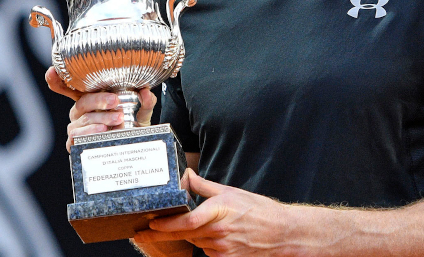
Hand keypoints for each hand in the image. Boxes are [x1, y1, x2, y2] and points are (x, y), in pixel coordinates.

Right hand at [44, 66, 156, 150]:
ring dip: (100, 118)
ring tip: (117, 119)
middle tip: (116, 101)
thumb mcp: (141, 112)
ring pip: (83, 119)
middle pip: (82, 102)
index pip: (71, 87)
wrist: (132, 148)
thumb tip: (146, 92)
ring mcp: (76, 127)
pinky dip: (90, 132)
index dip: (57, 79)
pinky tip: (102, 130)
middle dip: (99, 100)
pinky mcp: (75, 143)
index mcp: (92, 99)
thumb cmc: (131, 126)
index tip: (51, 71)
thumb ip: (145, 101)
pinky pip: (77, 136)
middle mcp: (81, 111)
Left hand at [133, 170, 297, 255]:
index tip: (149, 223)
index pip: (187, 222)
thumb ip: (204, 186)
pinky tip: (213, 235)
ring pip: (194, 241)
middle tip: (141, 232)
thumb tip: (186, 174)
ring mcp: (221, 248)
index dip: (165, 225)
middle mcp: (218, 232)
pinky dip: (203, 242)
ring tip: (194, 225)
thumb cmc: (258, 210)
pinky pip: (206, 250)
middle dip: (160, 233)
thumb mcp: (230, 192)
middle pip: (183, 234)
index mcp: (219, 212)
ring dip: (187, 235)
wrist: (281, 233)